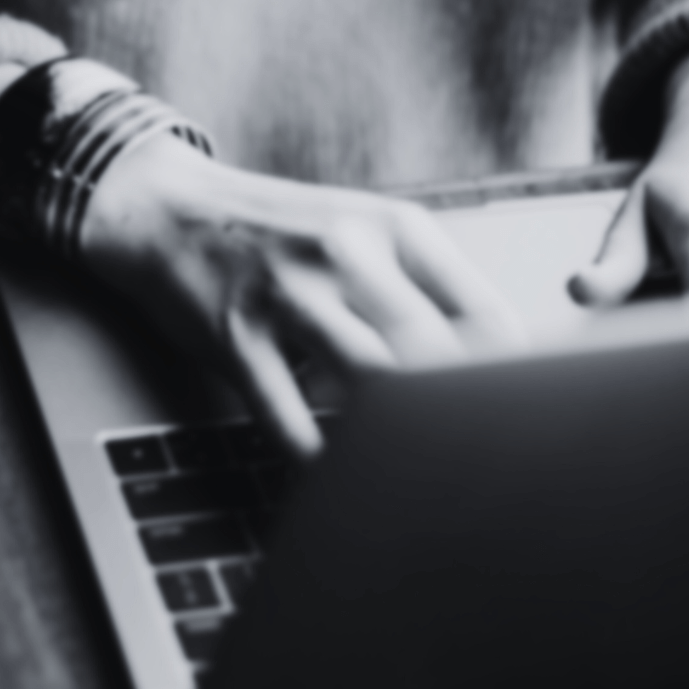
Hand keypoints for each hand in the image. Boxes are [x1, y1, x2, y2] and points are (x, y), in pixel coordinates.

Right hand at [80, 135, 523, 458]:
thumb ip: (422, 284)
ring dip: (394, 437)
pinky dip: (317, 459)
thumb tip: (495, 365)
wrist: (168, 210)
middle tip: (479, 468)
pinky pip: (288, 418)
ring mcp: (288, 295)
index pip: (483, 312)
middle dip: (461, 416)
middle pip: (434, 352)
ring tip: (413, 479)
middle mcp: (346, 254)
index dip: (511, 378)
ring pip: (371, 382)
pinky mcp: (235, 337)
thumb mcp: (360, 230)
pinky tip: (335, 477)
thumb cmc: (278, 232)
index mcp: (394, 227)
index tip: (520, 423)